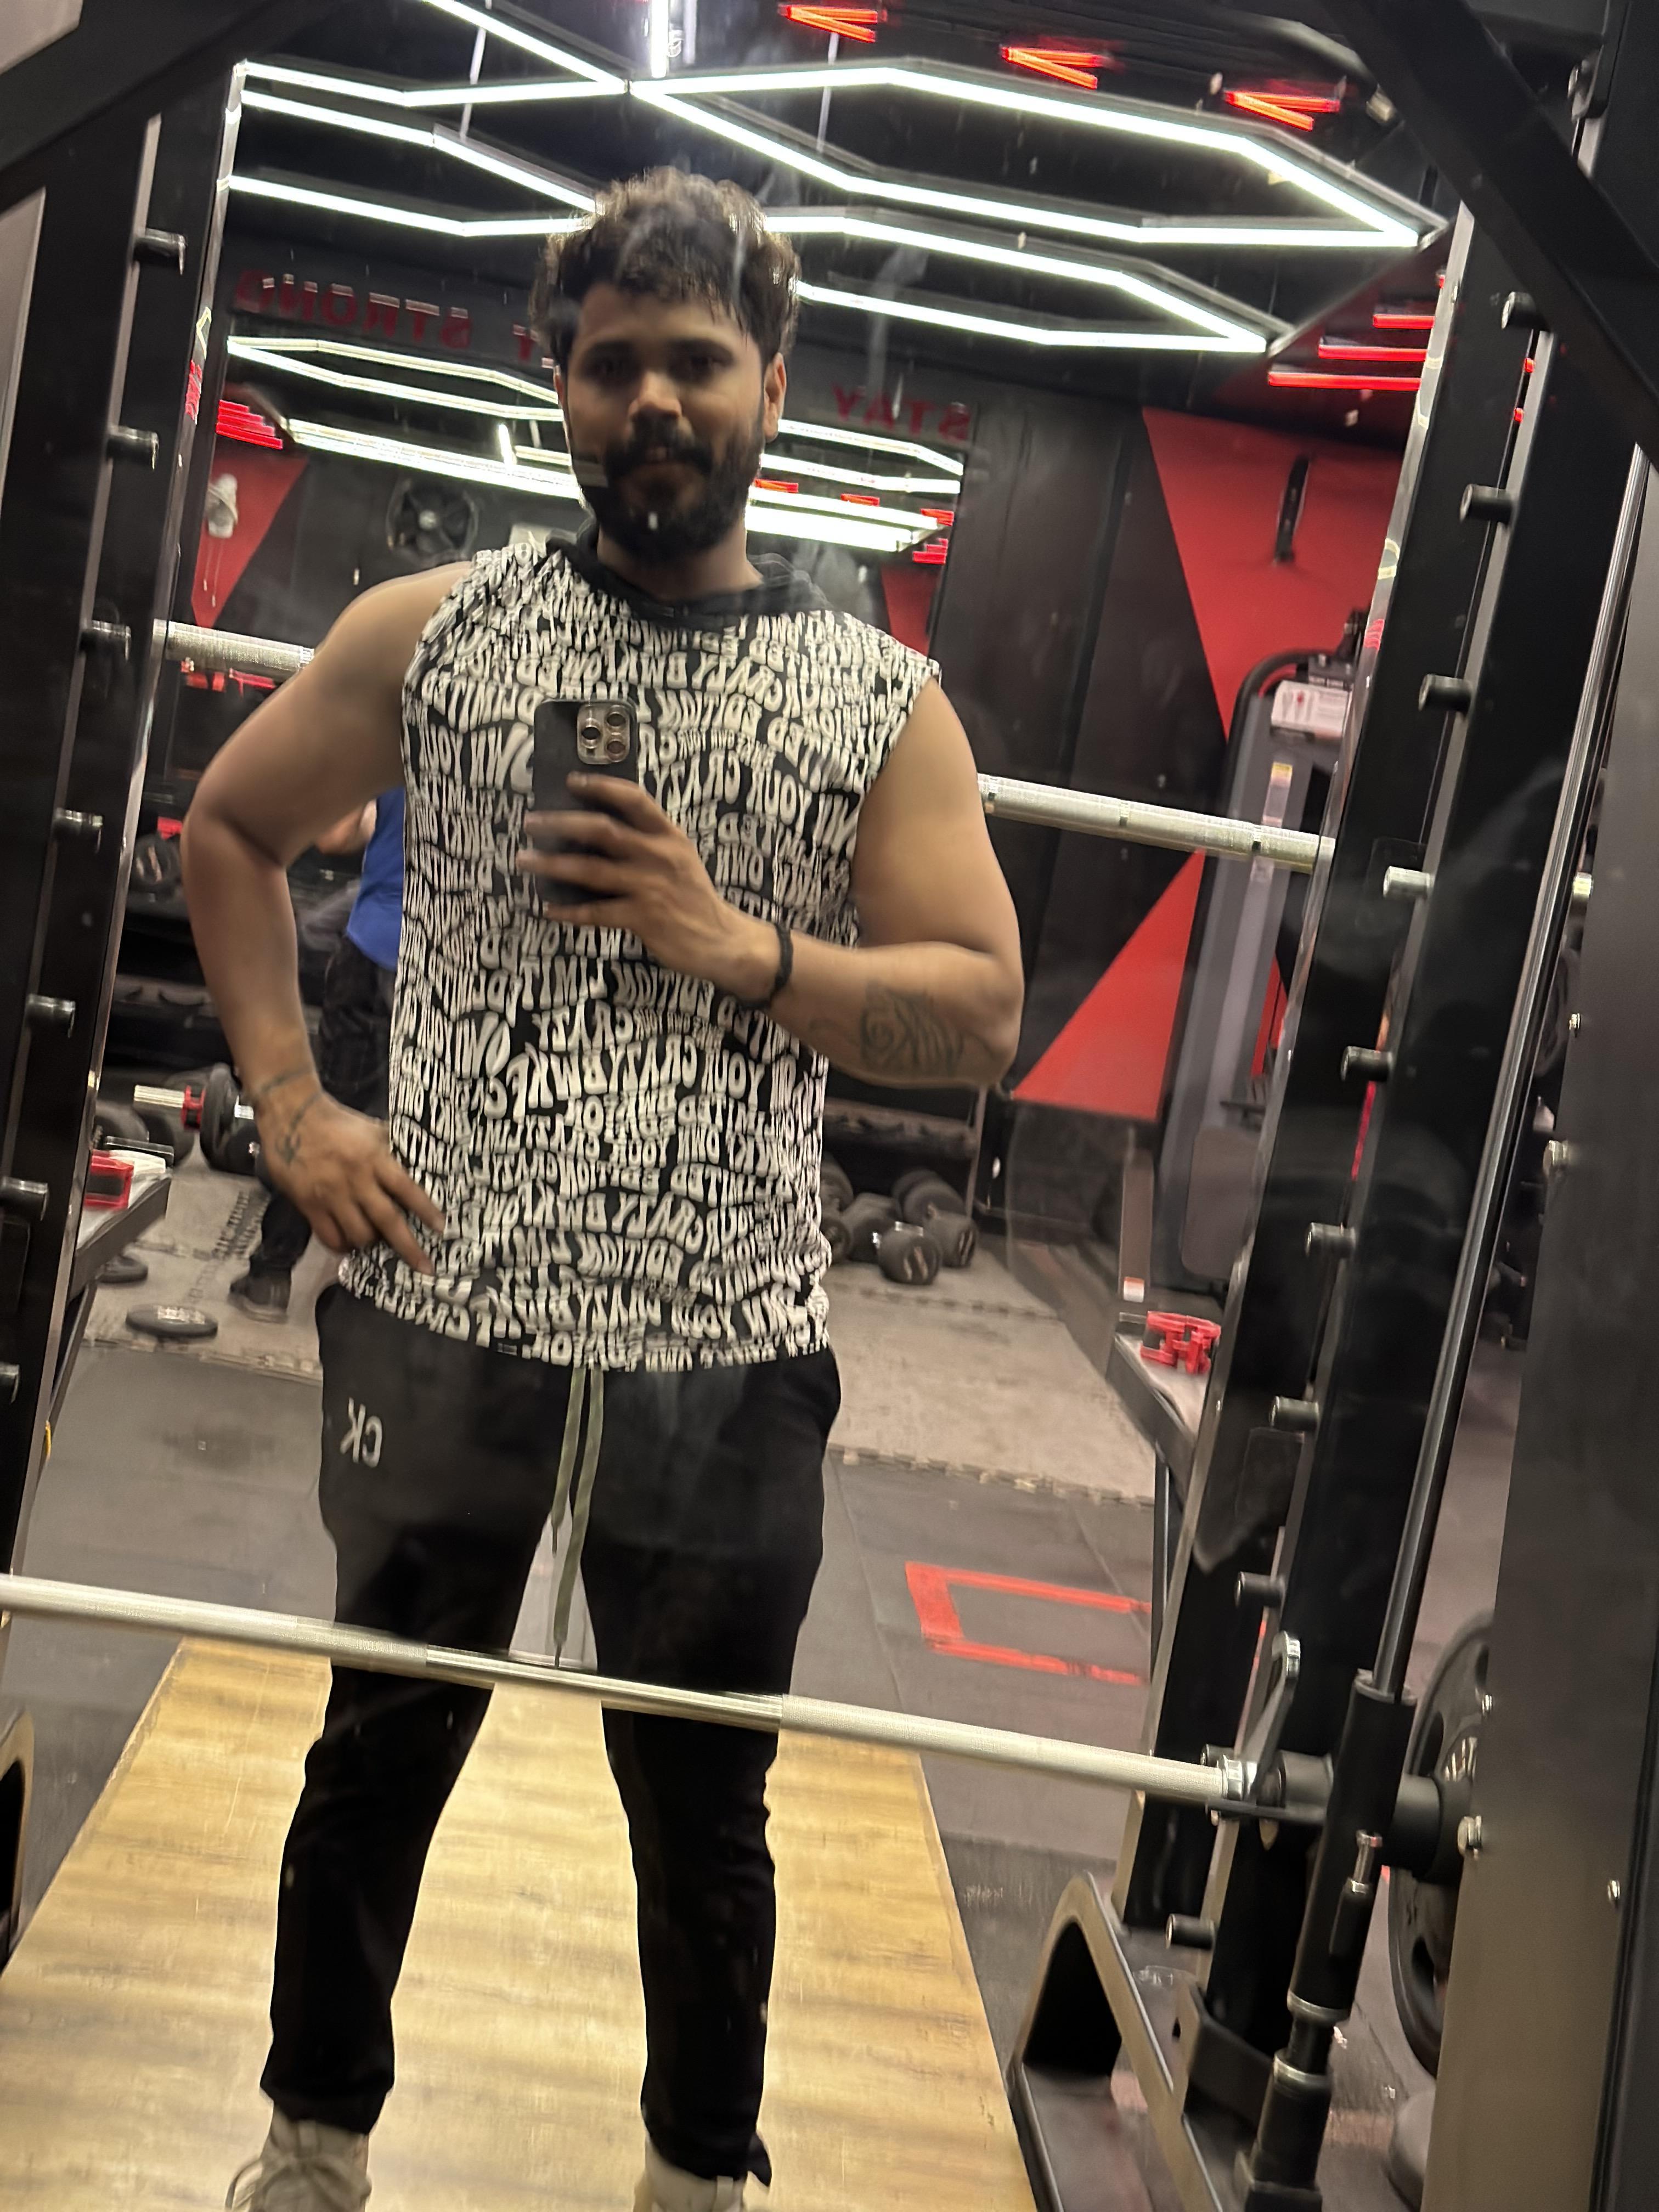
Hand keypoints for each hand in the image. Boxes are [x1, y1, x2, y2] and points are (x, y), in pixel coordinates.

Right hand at [255, 1082, 443, 1271]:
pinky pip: (330, 1237)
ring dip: (372, 1244)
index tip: (441, 1229)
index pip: (407, 1189)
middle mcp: (356, 1180)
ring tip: (376, 1241)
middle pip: (387, 1221)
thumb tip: (414, 1170)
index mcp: (375, 1159)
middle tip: (425, 1268)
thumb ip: (391, 1153)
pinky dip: (343, 1246)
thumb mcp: (372, 1131)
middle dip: (408, 1248)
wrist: (292, 1115)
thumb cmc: (338, 1122)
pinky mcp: (308, 1205)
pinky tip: (349, 1244)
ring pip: (358, 1234)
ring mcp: (331, 1195)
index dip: (426, 1211)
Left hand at [518, 776, 775, 995]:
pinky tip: (549, 909)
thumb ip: (647, 841)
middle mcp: (659, 856)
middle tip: (530, 823)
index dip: (601, 787)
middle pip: (602, 830)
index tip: (571, 782)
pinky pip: (596, 912)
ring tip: (524, 860)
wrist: (723, 941)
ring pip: (591, 870)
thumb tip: (596, 829)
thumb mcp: (679, 859)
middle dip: (560, 824)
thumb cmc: (693, 898)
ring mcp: (651, 887)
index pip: (634, 800)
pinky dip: (569, 911)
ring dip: (552, 865)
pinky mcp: (644, 918)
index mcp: (669, 837)